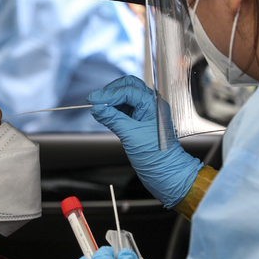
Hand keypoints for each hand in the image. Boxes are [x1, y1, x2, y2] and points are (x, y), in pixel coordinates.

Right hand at [87, 75, 202, 207]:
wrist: (166, 172)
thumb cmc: (157, 156)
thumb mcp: (130, 135)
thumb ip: (113, 119)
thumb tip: (97, 108)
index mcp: (153, 104)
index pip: (127, 91)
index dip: (108, 94)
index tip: (92, 100)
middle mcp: (152, 105)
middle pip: (128, 86)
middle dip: (111, 91)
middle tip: (95, 100)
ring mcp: (147, 112)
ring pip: (126, 96)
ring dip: (112, 100)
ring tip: (99, 108)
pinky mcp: (141, 121)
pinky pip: (126, 108)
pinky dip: (114, 109)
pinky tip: (105, 114)